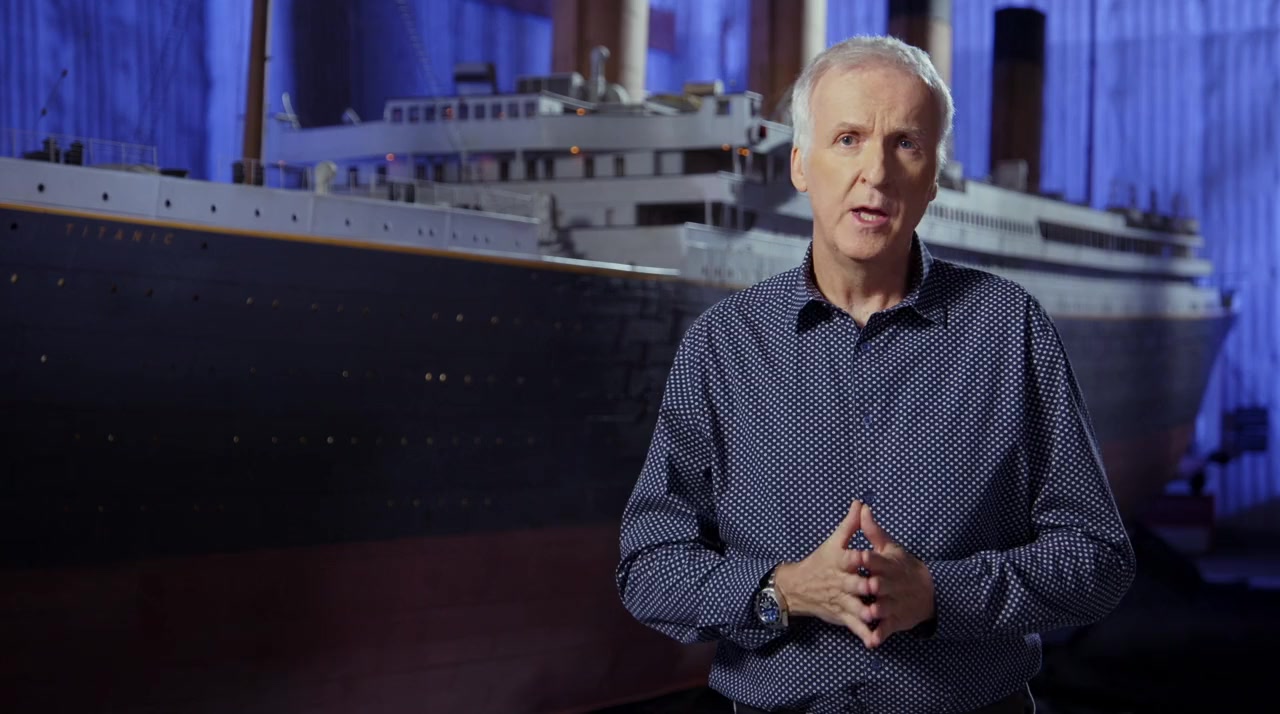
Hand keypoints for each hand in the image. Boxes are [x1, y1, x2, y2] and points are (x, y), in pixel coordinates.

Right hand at [773, 500, 879, 647]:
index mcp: (838, 562)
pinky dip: (864, 633)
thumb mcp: (834, 542)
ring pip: (853, 607)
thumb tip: (861, 503)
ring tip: (875, 615)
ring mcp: (841, 601)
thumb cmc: (820, 562)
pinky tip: (875, 640)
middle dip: (863, 586)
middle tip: (875, 587)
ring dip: (864, 611)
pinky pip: (854, 626)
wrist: (798, 588)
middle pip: (852, 584)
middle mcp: (839, 582)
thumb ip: (851, 524)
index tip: (864, 555)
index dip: (855, 557)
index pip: (846, 558)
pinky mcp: (842, 616)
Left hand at [856, 503, 935, 643]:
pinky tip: (870, 642)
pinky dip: (879, 635)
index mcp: (888, 565)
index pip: (878, 560)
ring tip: (868, 614)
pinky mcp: (896, 621)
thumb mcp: (891, 547)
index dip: (870, 559)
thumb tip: (861, 506)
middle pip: (881, 585)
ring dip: (877, 611)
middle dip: (874, 586)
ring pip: (884, 607)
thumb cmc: (903, 566)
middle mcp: (892, 585)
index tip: (861, 555)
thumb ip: (873, 530)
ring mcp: (894, 604)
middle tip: (866, 586)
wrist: (930, 591)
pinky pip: (886, 629)